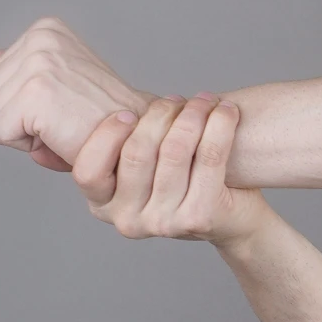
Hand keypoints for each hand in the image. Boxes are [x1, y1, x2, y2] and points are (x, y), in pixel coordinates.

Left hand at [0, 17, 145, 168]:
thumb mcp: (55, 84)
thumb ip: (14, 70)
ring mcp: (37, 64)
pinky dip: (27, 145)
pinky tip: (59, 135)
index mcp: (45, 30)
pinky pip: (0, 133)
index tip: (65, 104)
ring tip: (64, 126)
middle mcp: (40, 39)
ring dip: (24, 133)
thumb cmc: (102, 120)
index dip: (25, 104)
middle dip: (21, 119)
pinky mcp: (35, 94)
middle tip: (66, 119)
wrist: (137, 137)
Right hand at [72, 95, 269, 248]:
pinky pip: (208, 157)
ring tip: (203, 101)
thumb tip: (91, 98)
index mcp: (103, 205)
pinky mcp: (199, 217)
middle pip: (136, 152)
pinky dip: (220, 126)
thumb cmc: (179, 182)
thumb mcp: (138, 167)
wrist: (232, 220)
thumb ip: (119, 142)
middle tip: (176, 100)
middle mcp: (128, 220)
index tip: (128, 113)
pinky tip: (226, 111)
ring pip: (173, 150)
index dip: (107, 135)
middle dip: (159, 115)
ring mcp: (163, 223)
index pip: (89, 171)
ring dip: (192, 114)